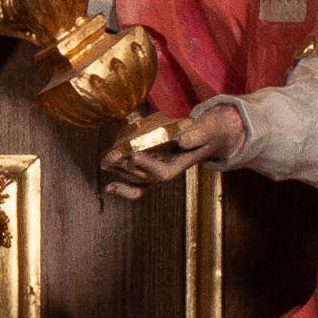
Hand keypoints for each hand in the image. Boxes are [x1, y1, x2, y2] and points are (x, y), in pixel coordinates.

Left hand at [99, 102, 245, 199]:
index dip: (147, 165)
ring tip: (105, 162)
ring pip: (136, 177)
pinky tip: (109, 188)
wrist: (212, 133)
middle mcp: (168, 171)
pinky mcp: (153, 165)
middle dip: (126, 168)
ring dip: (119, 172)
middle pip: (144, 176)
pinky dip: (124, 187)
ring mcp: (159, 170)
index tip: (134, 155)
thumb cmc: (210, 130)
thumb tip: (182, 140)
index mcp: (182, 165)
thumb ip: (198, 135)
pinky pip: (136, 181)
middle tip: (112, 156)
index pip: (163, 171)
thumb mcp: (208, 129)